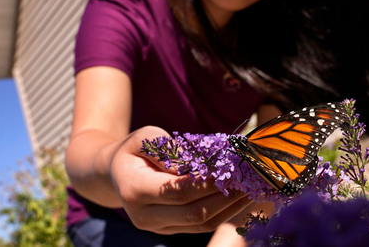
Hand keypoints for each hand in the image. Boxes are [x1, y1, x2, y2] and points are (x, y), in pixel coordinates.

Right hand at [110, 126, 252, 233]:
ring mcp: (157, 227)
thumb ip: (169, 149)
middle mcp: (144, 216)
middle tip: (248, 177)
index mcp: (135, 190)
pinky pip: (201, 226)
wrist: (116, 174)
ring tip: (251, 187)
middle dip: (225, 196)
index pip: (179, 191)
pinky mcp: (170, 230)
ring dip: (230, 207)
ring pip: (201, 224)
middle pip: (194, 212)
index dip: (208, 183)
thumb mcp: (145, 138)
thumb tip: (199, 163)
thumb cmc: (134, 150)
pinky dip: (223, 212)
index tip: (232, 168)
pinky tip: (239, 197)